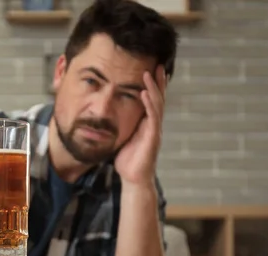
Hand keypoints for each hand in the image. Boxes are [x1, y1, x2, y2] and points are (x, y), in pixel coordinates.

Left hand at [115, 65, 166, 186]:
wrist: (133, 179)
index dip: (152, 86)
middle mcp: (153, 125)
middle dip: (158, 82)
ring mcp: (154, 130)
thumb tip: (108, 115)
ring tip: (150, 73)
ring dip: (153, 88)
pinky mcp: (152, 138)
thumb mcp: (122, 138)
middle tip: (159, 64)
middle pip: (159, 98)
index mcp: (147, 124)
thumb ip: (121, 126)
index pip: (152, 101)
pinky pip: (152, 118)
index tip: (151, 69)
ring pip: (157, 105)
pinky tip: (145, 93)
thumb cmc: (127, 160)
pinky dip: (149, 104)